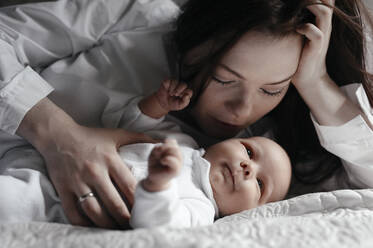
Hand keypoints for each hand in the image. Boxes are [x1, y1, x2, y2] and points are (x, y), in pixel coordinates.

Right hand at [17, 99, 157, 228]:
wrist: (57, 135)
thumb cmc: (91, 136)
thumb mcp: (117, 134)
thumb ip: (139, 138)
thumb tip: (161, 141)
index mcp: (110, 159)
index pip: (129, 186)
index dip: (139, 202)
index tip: (145, 211)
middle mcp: (95, 172)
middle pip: (114, 203)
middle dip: (126, 218)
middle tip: (134, 226)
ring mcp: (77, 182)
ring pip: (94, 211)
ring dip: (107, 225)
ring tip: (117, 230)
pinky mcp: (63, 189)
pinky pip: (73, 213)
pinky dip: (84, 224)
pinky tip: (94, 228)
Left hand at [142, 139, 182, 191]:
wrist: (154, 178)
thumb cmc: (155, 165)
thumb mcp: (154, 154)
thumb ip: (158, 148)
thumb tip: (162, 148)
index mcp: (174, 152)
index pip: (173, 142)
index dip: (165, 143)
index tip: (159, 149)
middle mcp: (178, 157)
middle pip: (175, 146)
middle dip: (165, 147)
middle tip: (158, 154)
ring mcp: (179, 164)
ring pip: (176, 150)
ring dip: (165, 152)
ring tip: (161, 159)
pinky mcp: (176, 171)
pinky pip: (175, 161)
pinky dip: (167, 159)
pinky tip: (162, 161)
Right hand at [155, 79, 192, 111]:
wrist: (163, 104)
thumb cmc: (173, 104)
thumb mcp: (179, 106)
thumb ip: (184, 102)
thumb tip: (187, 95)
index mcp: (185, 92)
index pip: (189, 91)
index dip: (186, 94)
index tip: (181, 97)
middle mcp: (181, 87)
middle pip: (184, 85)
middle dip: (179, 90)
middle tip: (175, 95)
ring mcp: (174, 84)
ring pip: (176, 81)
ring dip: (173, 88)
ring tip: (170, 94)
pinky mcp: (168, 82)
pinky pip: (169, 81)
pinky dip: (168, 86)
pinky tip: (167, 90)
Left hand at [292, 0, 334, 89]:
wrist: (307, 77)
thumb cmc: (299, 53)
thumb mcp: (298, 32)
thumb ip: (294, 19)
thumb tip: (279, 9)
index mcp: (319, 19)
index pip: (324, 0)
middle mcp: (323, 25)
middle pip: (327, 0)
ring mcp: (322, 35)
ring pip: (324, 12)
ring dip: (312, 5)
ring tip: (298, 5)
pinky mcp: (317, 48)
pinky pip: (317, 34)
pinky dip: (306, 28)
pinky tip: (297, 28)